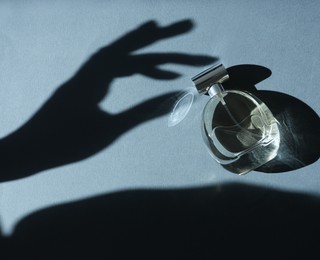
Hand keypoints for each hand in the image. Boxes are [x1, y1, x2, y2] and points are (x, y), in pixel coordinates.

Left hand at [0, 19, 216, 180]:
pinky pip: (111, 71)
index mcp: (94, 78)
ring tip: (169, 62)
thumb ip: (143, 112)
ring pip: (119, 58)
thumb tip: (173, 99)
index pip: (134, 56)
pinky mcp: (82, 88)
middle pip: (128, 48)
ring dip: (144, 56)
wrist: (28, 151)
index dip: (159, 48)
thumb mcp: (111, 129)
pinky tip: (140, 74)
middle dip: (156, 38)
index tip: (181, 46)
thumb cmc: (67, 143)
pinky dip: (130, 70)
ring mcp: (84, 78)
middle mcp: (89, 71)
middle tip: (185, 27)